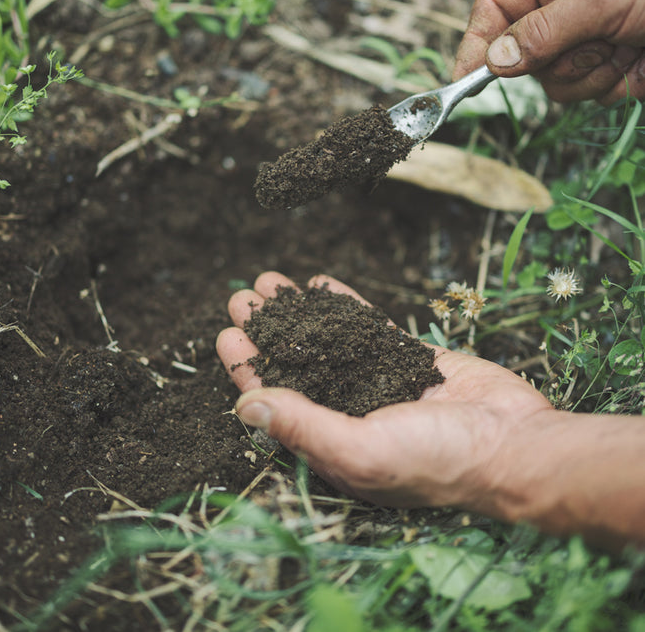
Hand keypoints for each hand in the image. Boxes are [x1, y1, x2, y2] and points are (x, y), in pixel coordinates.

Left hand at [216, 271, 553, 512]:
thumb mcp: (361, 450)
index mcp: (332, 443)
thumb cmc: (439, 461)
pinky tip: (321, 284)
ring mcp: (380, 381)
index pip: (277, 402)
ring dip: (298, 313)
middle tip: (241, 297)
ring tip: (270, 283)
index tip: (228, 334)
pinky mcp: (408, 358)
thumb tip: (245, 407)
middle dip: (267, 331)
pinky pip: (367, 327)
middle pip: (295, 365)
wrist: (515, 443)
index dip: (249, 369)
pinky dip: (343, 306)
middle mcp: (350, 412)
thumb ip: (304, 426)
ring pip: (327, 341)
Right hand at [453, 0, 644, 103]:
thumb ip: (543, 29)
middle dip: (552, 60)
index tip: (464, 78)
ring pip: (552, 81)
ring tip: (621, 48)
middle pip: (520, 54)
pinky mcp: (603, 66)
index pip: (495, 6)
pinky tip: (634, 61)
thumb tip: (495, 60)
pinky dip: (609, 84)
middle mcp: (561, 5)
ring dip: (586, 74)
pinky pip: (584, 93)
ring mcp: (582, 39)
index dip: (476, 41)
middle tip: (588, 45)